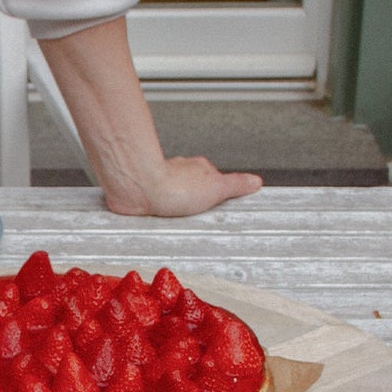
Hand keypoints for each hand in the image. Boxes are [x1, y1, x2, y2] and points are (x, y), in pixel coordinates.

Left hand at [102, 156, 261, 217]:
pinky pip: (155, 207)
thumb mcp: (216, 187)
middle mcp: (178, 172)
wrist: (136, 190)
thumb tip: (256, 182)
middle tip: (199, 220)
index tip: (219, 209)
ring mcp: (160, 183)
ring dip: (177, 210)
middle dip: (197, 205)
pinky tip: (161, 222)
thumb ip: (236, 185)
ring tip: (180, 223)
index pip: (216, 182)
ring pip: (174, 199)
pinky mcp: (144, 196)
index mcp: (199, 168)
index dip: (219, 197)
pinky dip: (159, 215)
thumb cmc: (171, 186)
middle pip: (194, 190)